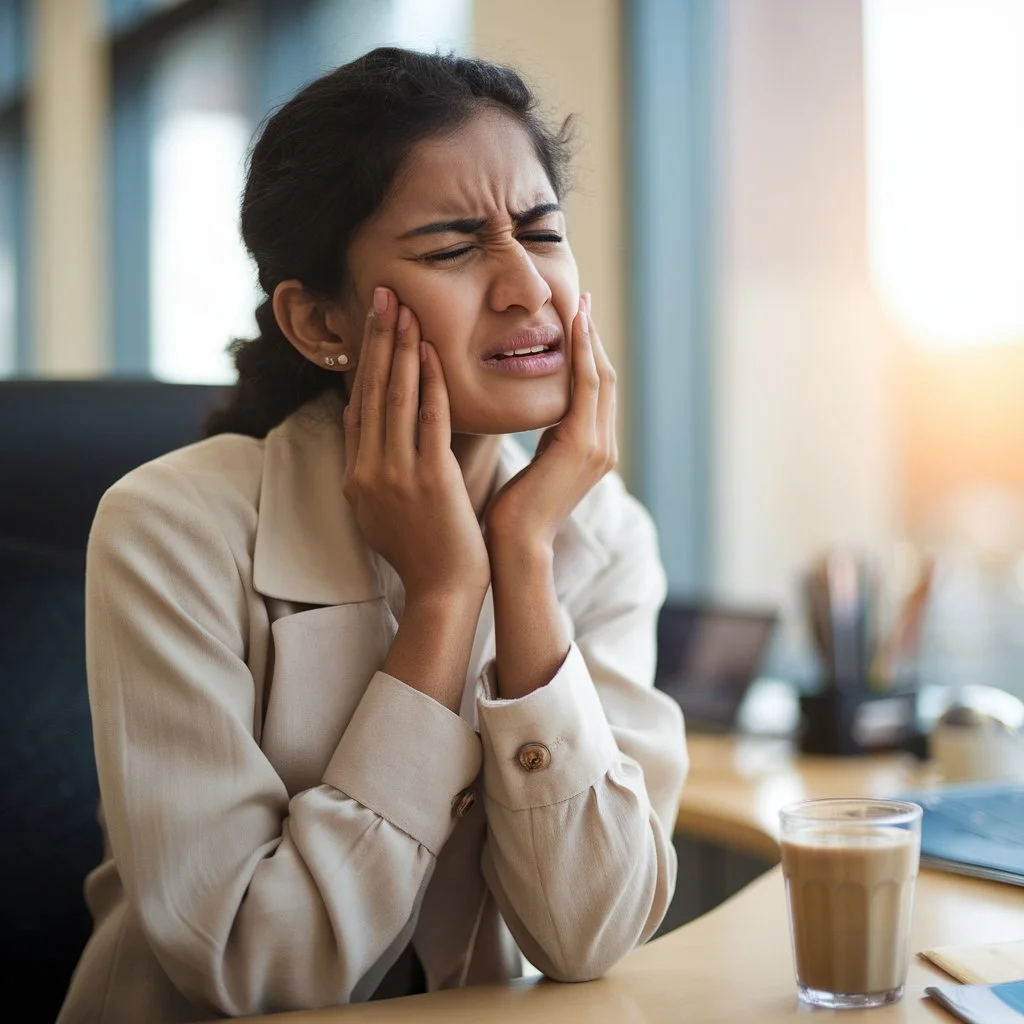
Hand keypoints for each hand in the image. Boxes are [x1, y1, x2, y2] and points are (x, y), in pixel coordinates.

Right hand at [342, 288, 489, 604]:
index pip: (357, 407)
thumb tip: (363, 422)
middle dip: (378, 339)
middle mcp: (368, 471)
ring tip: (403, 307)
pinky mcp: (429, 478)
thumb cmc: (421, 550)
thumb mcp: (380, 508)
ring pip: (396, 398)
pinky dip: (431, 381)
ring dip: (401, 348)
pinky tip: (433, 351)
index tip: (372, 325)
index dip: (365, 362)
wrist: (442, 590)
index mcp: (355, 477)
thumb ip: (372, 465)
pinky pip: (430, 418)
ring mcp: (396, 475)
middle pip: (371, 392)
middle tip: (382, 294)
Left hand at [484, 293, 616, 554]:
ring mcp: (598, 446)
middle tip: (582, 300)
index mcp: (593, 451)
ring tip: (579, 304)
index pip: (597, 391)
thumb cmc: (513, 512)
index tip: (577, 321)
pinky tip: (571, 327)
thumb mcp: (535, 468)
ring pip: (600, 376)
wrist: (515, 546)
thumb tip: (532, 417)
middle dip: (594, 338)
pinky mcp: (582, 445)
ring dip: (590, 338)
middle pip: (606, 377)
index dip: (590, 354)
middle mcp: (604, 446)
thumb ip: (545, 443)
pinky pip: (586, 386)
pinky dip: (582, 354)